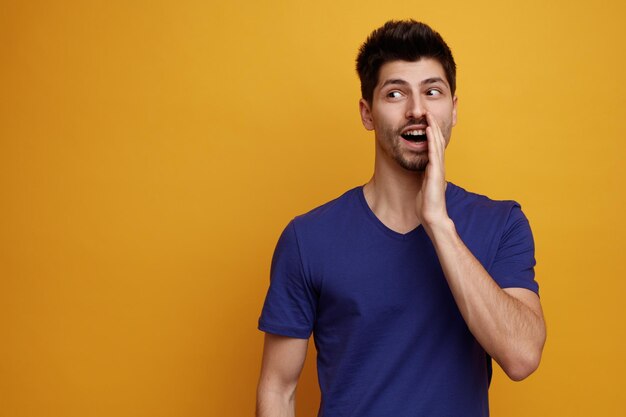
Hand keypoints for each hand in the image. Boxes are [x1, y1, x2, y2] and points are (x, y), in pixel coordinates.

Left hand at [415, 112, 449, 228]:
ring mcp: (438, 168)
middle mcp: (438, 166)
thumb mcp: (423, 185)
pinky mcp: (435, 172)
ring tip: (428, 116)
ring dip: (433, 129)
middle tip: (428, 112)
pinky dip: (431, 140)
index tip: (426, 121)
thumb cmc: (427, 204)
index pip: (434, 146)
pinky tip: (428, 131)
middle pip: (437, 141)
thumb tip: (420, 172)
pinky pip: (433, 153)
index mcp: (435, 168)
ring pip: (437, 144)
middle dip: (433, 126)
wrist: (432, 216)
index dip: (431, 133)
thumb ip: (423, 176)